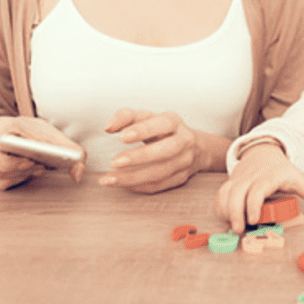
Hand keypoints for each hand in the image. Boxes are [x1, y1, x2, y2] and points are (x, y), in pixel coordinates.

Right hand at [0, 116, 85, 189]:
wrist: (7, 131)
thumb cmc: (30, 134)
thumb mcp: (52, 136)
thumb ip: (71, 151)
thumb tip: (78, 174)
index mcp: (2, 126)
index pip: (0, 146)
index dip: (17, 161)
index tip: (34, 163)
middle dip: (21, 171)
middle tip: (36, 166)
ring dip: (16, 176)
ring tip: (29, 167)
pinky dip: (7, 181)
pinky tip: (17, 172)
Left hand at [100, 109, 217, 193]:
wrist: (195, 147)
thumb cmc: (163, 130)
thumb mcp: (147, 117)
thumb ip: (127, 117)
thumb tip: (109, 127)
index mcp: (174, 122)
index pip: (162, 124)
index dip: (142, 130)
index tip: (121, 136)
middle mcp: (184, 141)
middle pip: (166, 150)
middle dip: (140, 157)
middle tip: (115, 162)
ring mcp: (184, 161)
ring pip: (161, 172)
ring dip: (133, 177)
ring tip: (110, 178)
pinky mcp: (180, 178)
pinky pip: (158, 186)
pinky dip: (139, 186)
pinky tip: (122, 184)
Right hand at [215, 142, 303, 233]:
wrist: (263, 152)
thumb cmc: (280, 170)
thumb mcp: (297, 178)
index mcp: (269, 177)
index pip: (257, 190)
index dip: (253, 205)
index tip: (253, 220)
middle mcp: (251, 177)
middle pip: (238, 193)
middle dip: (235, 212)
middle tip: (239, 229)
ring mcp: (239, 179)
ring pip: (226, 193)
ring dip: (226, 211)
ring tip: (233, 226)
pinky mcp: (231, 182)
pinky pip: (221, 194)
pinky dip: (220, 207)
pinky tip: (226, 218)